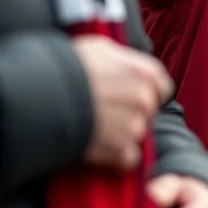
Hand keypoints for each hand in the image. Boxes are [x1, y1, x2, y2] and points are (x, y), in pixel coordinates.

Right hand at [73, 35, 172, 170]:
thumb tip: (127, 65)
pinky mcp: (121, 149)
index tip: (132, 97)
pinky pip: (128, 158)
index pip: (162, 88)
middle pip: (149, 112)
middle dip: (133, 113)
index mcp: (145, 72)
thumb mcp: (101, 48)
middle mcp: (145, 98)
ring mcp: (135, 125)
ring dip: (122, 134)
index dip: (147, 93)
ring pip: (138, 134)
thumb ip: (123, 59)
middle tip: (108, 113)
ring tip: (98, 128)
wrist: (45, 95)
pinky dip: (116, 157)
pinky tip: (99, 146)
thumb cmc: (69, 66)